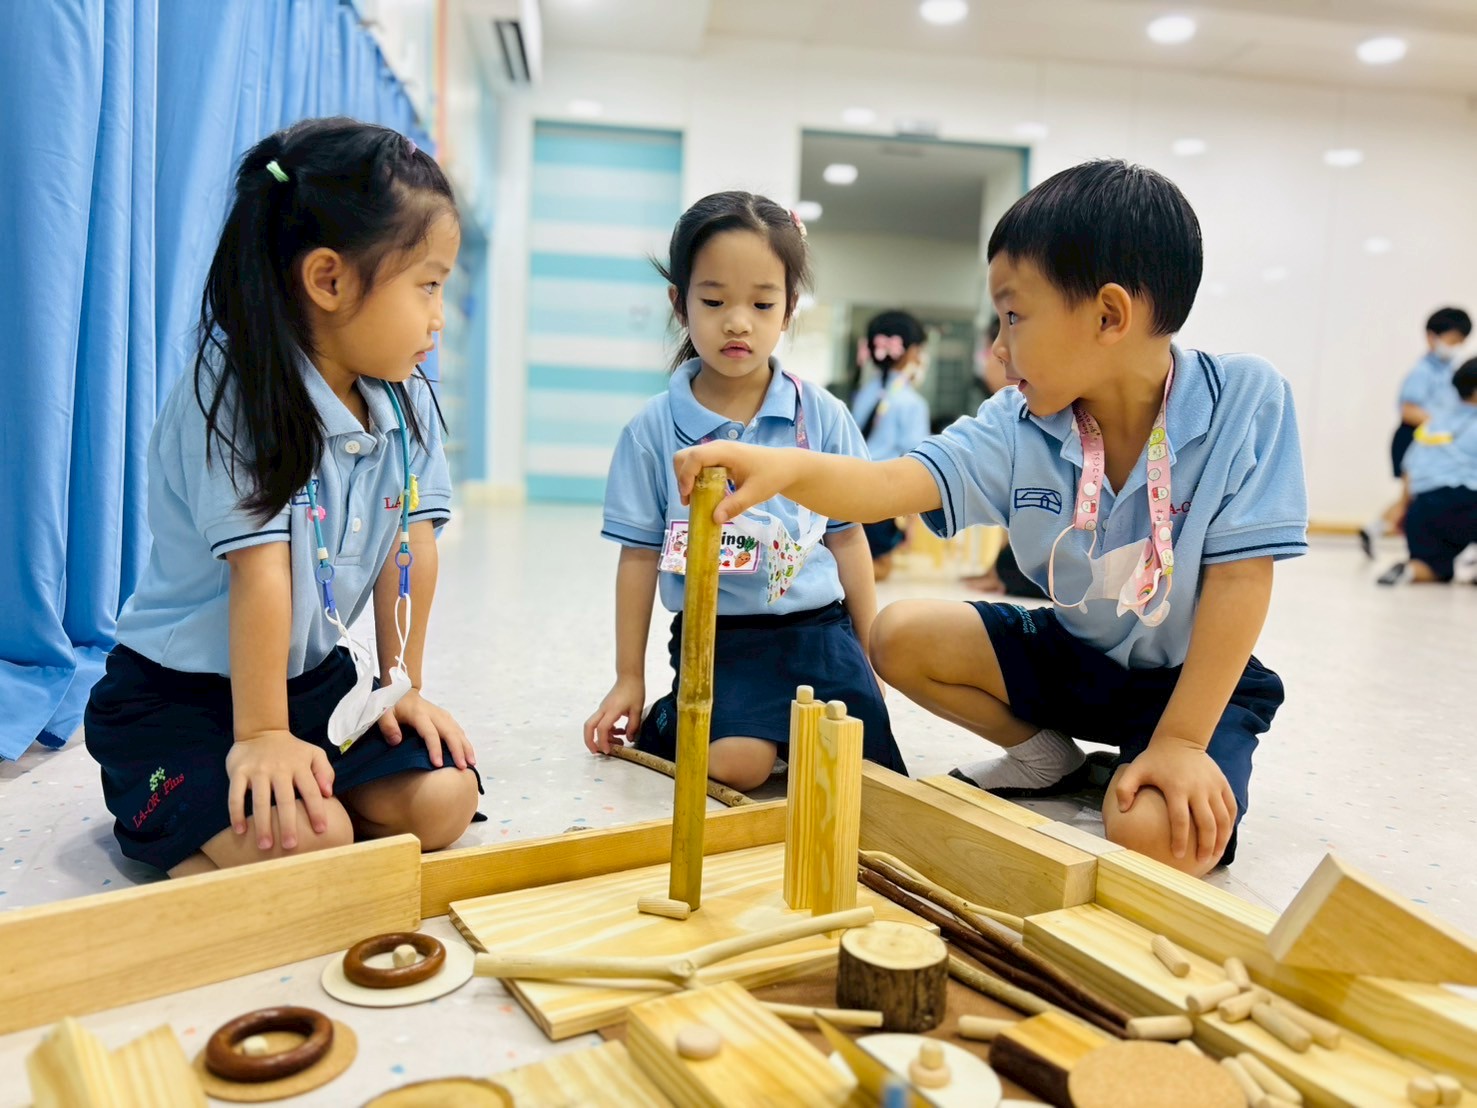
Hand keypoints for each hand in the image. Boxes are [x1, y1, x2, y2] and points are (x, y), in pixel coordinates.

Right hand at [226, 730, 334, 851]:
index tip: (321, 830)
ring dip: (262, 824)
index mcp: (299, 766)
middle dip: (288, 824)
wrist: (261, 731)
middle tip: (290, 846)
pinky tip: (240, 831)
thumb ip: (325, 771)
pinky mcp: (238, 772)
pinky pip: (235, 795)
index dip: (317, 810)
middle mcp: (279, 769)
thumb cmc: (292, 750)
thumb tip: (329, 793)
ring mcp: (258, 771)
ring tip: (265, 845)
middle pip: (285, 800)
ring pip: (260, 801)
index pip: (311, 791)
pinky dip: (236, 813)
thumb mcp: (314, 754)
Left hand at [379, 689, 475, 769]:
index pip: (430, 732)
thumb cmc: (391, 705)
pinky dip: (465, 742)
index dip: (435, 748)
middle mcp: (434, 714)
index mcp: (419, 713)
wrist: (401, 691)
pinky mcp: (445, 717)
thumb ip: (387, 726)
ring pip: (457, 731)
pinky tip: (468, 753)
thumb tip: (396, 741)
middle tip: (462, 767)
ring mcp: (442, 715)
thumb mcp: (382, 712)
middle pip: (450, 732)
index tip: (439, 764)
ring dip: (466, 746)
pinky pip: (458, 730)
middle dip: (458, 750)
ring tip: (471, 763)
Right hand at [584, 677, 643, 753]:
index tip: (608, 751)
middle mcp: (604, 709)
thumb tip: (629, 739)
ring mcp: (603, 708)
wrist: (629, 677)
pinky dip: (608, 730)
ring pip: (595, 725)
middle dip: (589, 741)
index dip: (603, 741)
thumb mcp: (637, 709)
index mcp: (612, 710)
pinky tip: (619, 731)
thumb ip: (634, 726)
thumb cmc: (634, 690)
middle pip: (588, 726)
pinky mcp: (605, 708)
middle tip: (596, 751)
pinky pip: (602, 722)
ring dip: (603, 736)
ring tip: (618, 741)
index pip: (602, 728)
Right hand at [674, 442, 796, 522]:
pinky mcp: (718, 458)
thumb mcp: (755, 493)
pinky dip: (693, 478)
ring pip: (688, 459)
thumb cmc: (772, 476)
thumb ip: (735, 505)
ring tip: (694, 499)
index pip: (695, 457)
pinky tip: (703, 494)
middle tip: (689, 499)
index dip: (686, 475)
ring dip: (686, 478)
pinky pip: (697, 464)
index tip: (687, 495)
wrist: (785, 466)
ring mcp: (716, 452)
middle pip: (685, 455)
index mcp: (725, 452)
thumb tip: (715, 519)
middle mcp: (717, 448)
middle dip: (681, 477)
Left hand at [1113, 736, 1236, 863]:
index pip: (1180, 819)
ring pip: (1223, 819)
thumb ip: (1125, 789)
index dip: (1180, 839)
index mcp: (1177, 787)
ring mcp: (1213, 786)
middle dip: (1206, 845)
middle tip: (1201, 861)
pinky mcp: (1223, 783)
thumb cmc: (1155, 760)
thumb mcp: (1135, 770)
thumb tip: (1122, 810)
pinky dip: (1230, 824)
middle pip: (1207, 823)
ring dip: (1221, 839)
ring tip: (1215, 855)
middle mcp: (1198, 788)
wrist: (1181, 740)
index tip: (1178, 855)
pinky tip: (1224, 838)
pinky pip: (1231, 808)